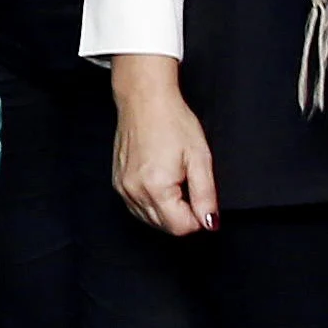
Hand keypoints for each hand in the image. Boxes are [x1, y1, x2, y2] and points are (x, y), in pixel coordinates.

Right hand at [106, 56, 219, 235]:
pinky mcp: (117, 183)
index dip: (198, 218)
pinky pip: (137, 207)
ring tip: (174, 180)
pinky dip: (151, 203)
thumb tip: (210, 223)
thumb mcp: (200, 159)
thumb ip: (206, 196)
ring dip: (166, 210)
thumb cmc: (172, 122)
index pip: (181, 227)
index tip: (201, 198)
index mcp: (156, 187)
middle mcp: (135, 192)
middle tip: (189, 185)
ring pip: (150, 220)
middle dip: (182, 215)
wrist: (145, 100)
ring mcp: (122, 188)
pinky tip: (159, 182)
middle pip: (165, 227)